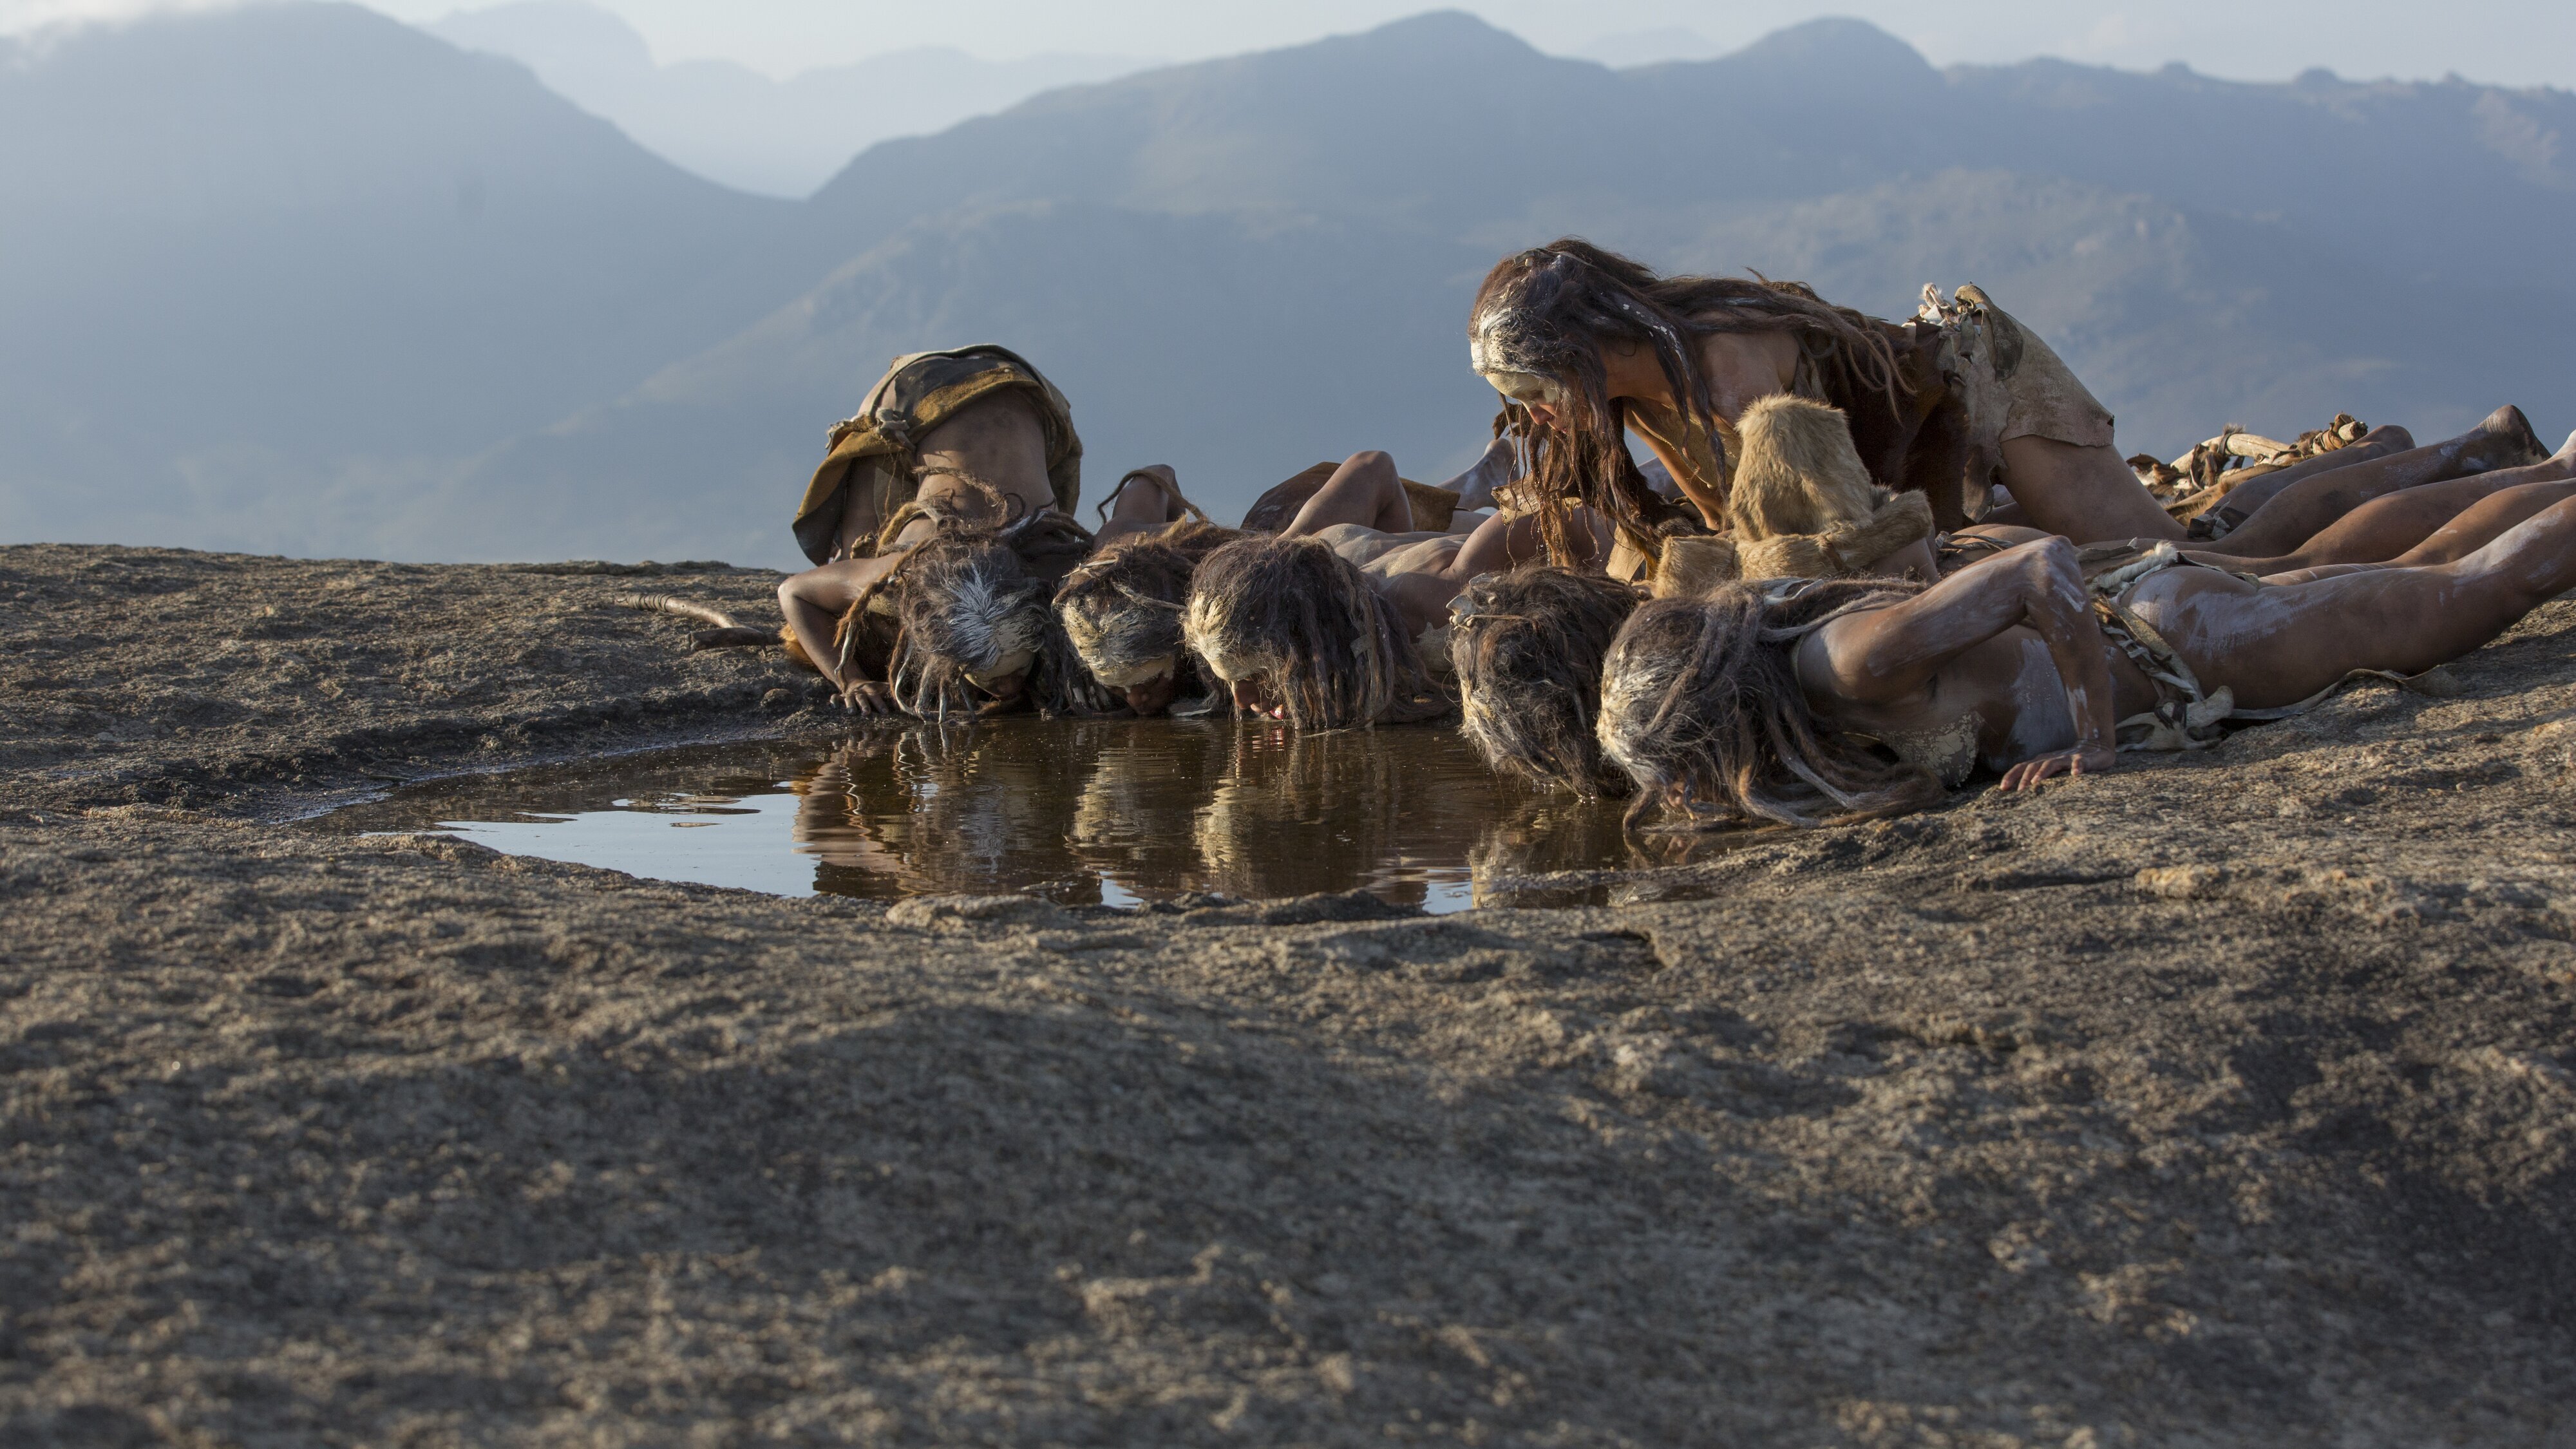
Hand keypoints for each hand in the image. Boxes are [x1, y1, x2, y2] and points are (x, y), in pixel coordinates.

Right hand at [838, 679, 896, 716]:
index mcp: (871, 690)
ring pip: (848, 699)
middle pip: (862, 698)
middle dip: (864, 705)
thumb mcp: (883, 689)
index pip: (876, 697)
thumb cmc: (873, 690)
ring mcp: (849, 694)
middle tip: (866, 713)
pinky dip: (833, 701)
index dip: (881, 704)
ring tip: (852, 712)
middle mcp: (860, 692)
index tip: (885, 712)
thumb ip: (892, 696)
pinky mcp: (840, 696)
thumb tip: (903, 705)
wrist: (856, 683)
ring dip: (850, 705)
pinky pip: (835, 697)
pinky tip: (834, 707)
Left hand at [1998, 745, 2114, 791]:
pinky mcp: (2083, 759)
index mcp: (2041, 761)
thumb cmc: (2069, 763)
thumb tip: (2020, 792)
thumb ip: (2039, 777)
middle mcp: (2051, 758)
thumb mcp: (2051, 770)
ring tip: (2036, 783)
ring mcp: (2066, 758)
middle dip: (2024, 778)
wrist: (2095, 748)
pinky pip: (2079, 762)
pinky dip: (2077, 767)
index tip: (2002, 788)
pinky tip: (2075, 775)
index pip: (2022, 767)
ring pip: (2051, 763)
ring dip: (2043, 773)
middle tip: (2019, 792)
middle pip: (2033, 766)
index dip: (2011, 776)